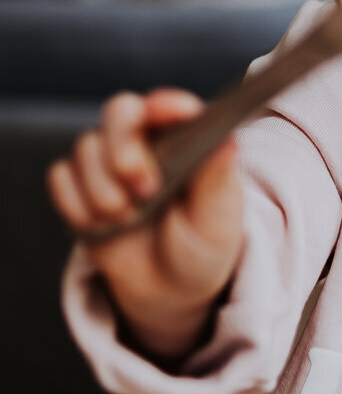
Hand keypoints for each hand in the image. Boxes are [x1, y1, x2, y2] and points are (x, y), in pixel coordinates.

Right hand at [47, 88, 243, 358]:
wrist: (170, 288)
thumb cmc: (202, 245)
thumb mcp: (218, 219)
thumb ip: (218, 179)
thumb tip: (228, 140)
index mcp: (185, 138)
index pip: (170, 105)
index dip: (167, 105)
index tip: (177, 115)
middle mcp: (145, 140)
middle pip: (120, 112)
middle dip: (125, 149)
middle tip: (145, 189)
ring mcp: (108, 160)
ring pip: (86, 147)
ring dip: (104, 190)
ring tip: (129, 219)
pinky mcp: (79, 186)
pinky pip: (61, 178)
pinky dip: (78, 206)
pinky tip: (104, 226)